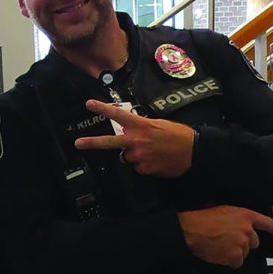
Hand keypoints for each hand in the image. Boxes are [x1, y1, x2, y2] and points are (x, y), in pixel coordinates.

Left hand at [75, 99, 196, 177]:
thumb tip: (128, 133)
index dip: (103, 109)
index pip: (118, 115)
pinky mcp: (144, 169)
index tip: (89, 104)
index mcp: (141, 125)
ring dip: (135, 155)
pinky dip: (144, 165)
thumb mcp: (158, 124)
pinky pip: (138, 167)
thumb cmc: (178, 135)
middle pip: (110, 143)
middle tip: (78, 143)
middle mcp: (137, 140)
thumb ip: (140, 128)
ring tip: (153, 151)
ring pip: (128, 157)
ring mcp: (139, 156)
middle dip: (92, 143)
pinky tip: (156, 160)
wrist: (194, 150)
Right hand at [177, 206, 272, 267]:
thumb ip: (236, 218)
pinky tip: (219, 255)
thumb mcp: (223, 210)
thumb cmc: (202, 218)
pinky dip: (229, 261)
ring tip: (220, 247)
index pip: (266, 222)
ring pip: (244, 253)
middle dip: (244, 243)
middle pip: (254, 242)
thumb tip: (236, 224)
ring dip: (235, 253)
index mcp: (245, 215)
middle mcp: (247, 230)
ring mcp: (242, 244)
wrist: (191, 230)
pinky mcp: (236, 256)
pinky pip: (236, 263)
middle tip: (228, 241)